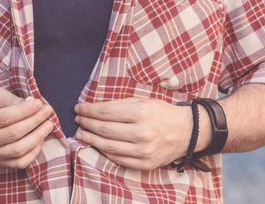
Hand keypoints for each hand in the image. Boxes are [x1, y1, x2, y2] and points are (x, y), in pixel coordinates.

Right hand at [0, 87, 54, 169]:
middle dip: (35, 121)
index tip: (39, 103)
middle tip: (48, 110)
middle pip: (14, 133)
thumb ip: (12, 99)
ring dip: (38, 136)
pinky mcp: (0, 163)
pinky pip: (21, 163)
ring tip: (48, 124)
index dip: (25, 111)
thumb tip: (32, 104)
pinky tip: (40, 139)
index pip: (6, 118)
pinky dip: (34, 152)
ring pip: (19, 149)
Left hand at [74, 98, 194, 170]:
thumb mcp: (143, 101)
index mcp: (141, 112)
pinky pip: (118, 159)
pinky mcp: (145, 164)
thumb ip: (119, 105)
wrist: (186, 132)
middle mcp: (142, 132)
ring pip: (108, 146)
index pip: (105, 112)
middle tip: (78, 120)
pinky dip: (104, 152)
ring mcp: (144, 151)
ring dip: (91, 139)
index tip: (78, 108)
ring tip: (81, 134)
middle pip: (104, 129)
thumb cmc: (161, 113)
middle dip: (86, 124)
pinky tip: (97, 145)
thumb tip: (93, 108)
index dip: (88, 111)